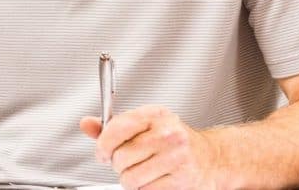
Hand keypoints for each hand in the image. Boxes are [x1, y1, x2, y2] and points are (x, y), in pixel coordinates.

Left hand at [79, 105, 220, 189]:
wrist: (211, 157)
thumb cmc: (173, 140)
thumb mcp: (144, 124)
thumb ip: (113, 126)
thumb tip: (86, 124)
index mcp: (154, 115)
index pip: (117, 127)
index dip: (103, 144)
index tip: (103, 153)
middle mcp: (167, 133)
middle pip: (121, 157)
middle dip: (119, 165)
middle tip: (129, 163)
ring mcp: (176, 156)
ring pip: (130, 178)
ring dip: (131, 179)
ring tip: (143, 171)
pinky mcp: (182, 179)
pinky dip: (145, 189)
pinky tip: (155, 179)